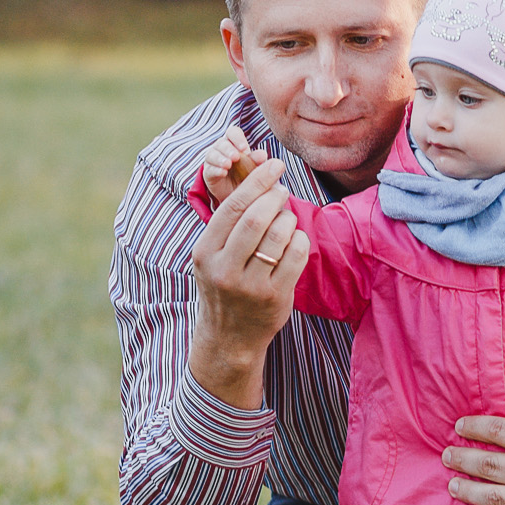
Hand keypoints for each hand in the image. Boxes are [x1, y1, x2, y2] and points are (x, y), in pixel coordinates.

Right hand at [189, 155, 309, 408]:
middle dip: (274, 196)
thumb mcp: (212, 257)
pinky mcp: (275, 297)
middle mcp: (225, 269)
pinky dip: (299, 240)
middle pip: (256, 218)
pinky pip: (296, 256)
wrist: (229, 338)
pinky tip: (294, 240)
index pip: (231, 207)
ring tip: (286, 218)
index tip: (274, 166)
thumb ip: (229, 224)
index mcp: (205, 252)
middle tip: (282, 190)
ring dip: (288, 218)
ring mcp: (250, 285)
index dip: (256, 181)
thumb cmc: (224, 286)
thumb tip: (261, 181)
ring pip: (279, 235)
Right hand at [202, 124, 266, 201]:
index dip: (237, 137)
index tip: (243, 148)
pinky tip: (223, 172)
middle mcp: (222, 149)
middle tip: (236, 157)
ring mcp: (213, 160)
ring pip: (212, 154)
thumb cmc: (247, 176)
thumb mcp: (254, 169)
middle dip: (228, 149)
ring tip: (228, 165)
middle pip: (221, 142)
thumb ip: (257, 161)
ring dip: (220, 158)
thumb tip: (262, 154)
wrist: (238, 195)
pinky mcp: (209, 173)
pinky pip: (209, 168)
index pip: (233, 133)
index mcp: (235, 144)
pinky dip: (216, 169)